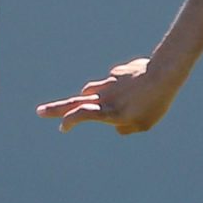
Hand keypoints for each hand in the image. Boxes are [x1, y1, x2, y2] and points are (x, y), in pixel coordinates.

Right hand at [38, 57, 181, 134]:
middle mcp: (106, 96)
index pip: (81, 115)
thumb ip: (127, 129)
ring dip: (85, 97)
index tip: (62, 127)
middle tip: (39, 112)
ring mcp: (110, 83)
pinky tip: (133, 89)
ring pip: (91, 90)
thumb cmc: (156, 103)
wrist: (163, 74)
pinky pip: (113, 82)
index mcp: (110, 112)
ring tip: (85, 101)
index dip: (69, 121)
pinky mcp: (118, 73)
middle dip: (55, 109)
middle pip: (75, 102)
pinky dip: (116, 88)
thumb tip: (117, 128)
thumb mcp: (144, 125)